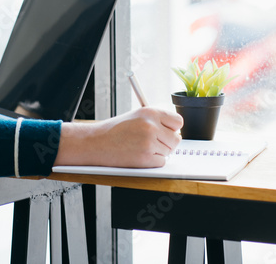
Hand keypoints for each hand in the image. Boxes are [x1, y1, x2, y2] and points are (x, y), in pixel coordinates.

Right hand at [53, 107, 182, 167]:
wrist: (97, 142)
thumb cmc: (115, 130)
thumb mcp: (136, 116)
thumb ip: (156, 120)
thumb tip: (175, 129)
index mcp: (150, 112)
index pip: (178, 121)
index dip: (173, 128)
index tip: (167, 131)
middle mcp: (151, 126)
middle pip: (176, 139)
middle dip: (168, 143)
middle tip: (154, 143)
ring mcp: (149, 143)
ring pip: (169, 152)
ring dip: (159, 152)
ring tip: (141, 147)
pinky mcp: (145, 158)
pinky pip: (161, 162)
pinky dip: (153, 162)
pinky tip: (139, 155)